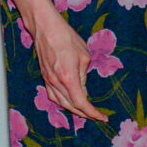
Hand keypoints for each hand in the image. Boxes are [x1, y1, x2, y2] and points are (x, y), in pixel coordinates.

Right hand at [29, 4, 106, 123]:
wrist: (45, 29)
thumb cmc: (67, 38)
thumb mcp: (84, 56)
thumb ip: (84, 75)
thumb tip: (83, 88)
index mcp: (68, 77)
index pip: (81, 102)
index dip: (92, 112)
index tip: (102, 117)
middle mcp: (56, 82)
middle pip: (70, 106)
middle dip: (84, 114)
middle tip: (97, 117)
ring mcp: (48, 80)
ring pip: (60, 102)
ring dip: (73, 109)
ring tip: (85, 112)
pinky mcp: (44, 76)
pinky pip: (53, 95)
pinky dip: (63, 102)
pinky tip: (70, 102)